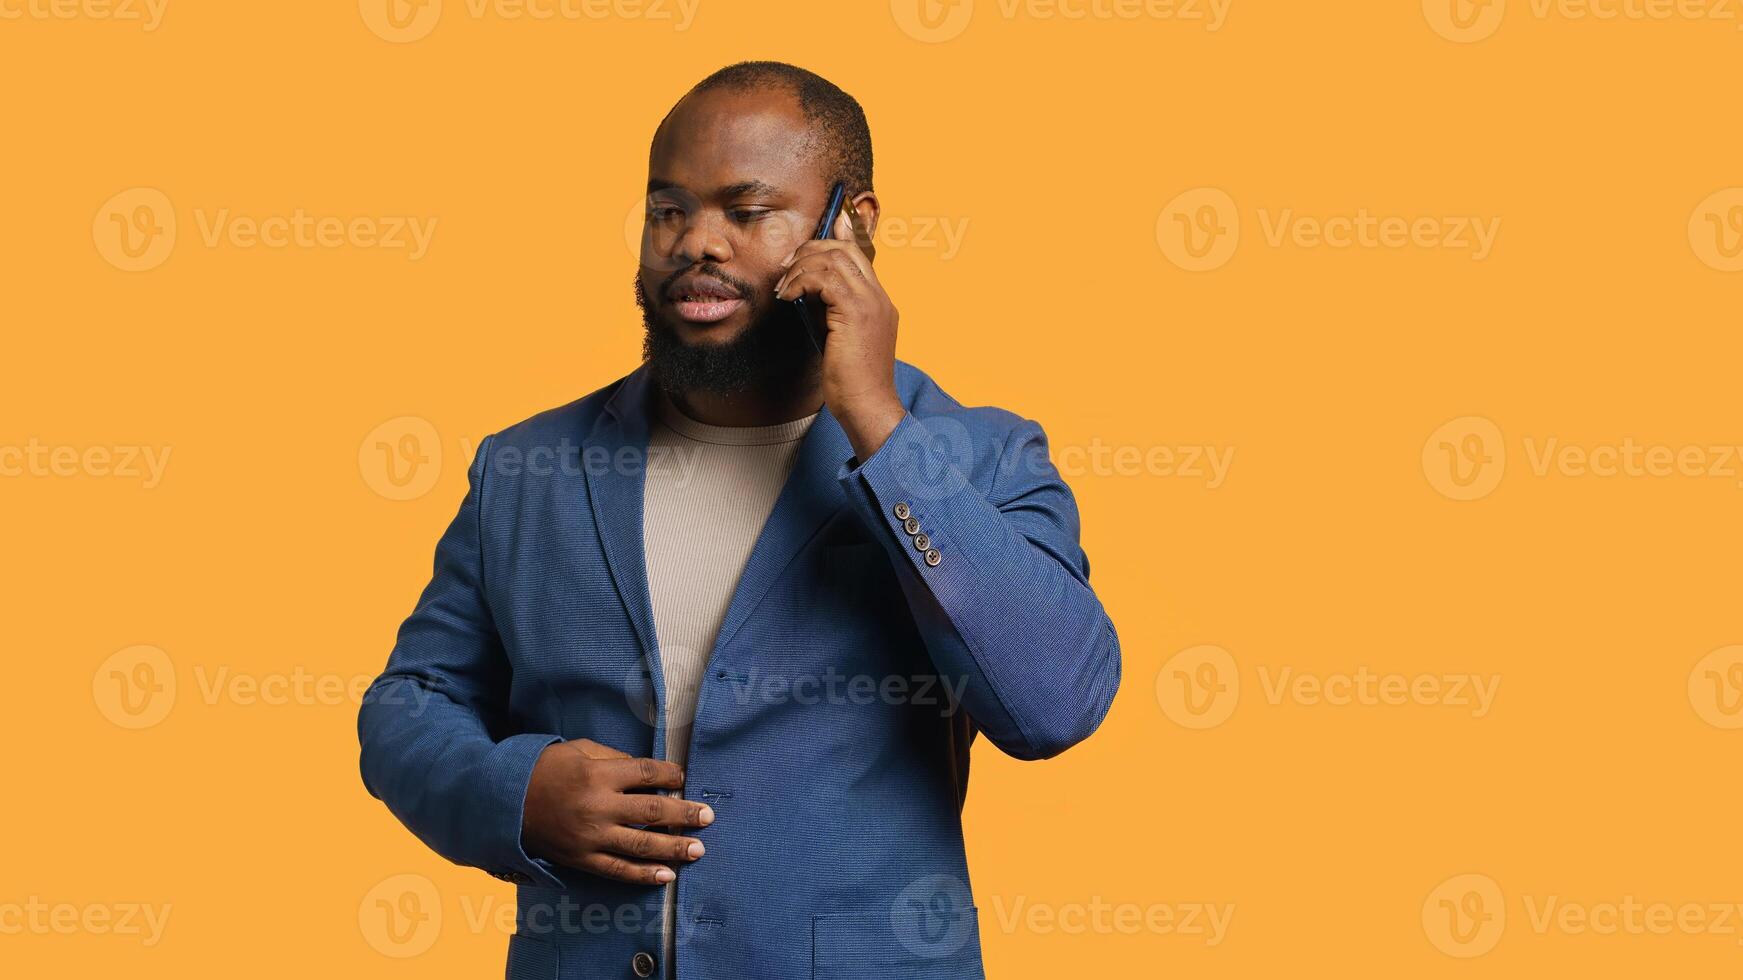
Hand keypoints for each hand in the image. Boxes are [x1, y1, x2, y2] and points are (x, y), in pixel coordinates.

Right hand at [522, 738, 712, 885]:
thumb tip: (647, 772)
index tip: (683, 777)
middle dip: (685, 814)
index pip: (646, 773)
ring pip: (641, 844)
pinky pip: (618, 870)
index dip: (670, 774)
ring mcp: (591, 836)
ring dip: (673, 847)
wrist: (504, 801)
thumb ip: (614, 758)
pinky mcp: (582, 859)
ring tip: (698, 849)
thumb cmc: (545, 769)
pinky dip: (643, 874)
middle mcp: (598, 806)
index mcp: (598, 774)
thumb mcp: (578, 749)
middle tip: (707, 817)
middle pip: (652, 810)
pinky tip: (666, 875)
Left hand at [775, 206, 904, 459]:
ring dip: (801, 267)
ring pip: (833, 259)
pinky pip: (823, 278)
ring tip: (784, 286)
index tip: (806, 248)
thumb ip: (829, 311)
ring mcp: (871, 302)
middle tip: (786, 267)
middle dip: (811, 250)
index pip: (858, 255)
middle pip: (846, 249)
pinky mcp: (855, 312)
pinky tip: (788, 296)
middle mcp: (880, 297)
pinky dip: (800, 281)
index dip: (832, 242)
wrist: (868, 407)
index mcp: (880, 302)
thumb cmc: (852, 382)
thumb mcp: (840, 338)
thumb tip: (806, 289)